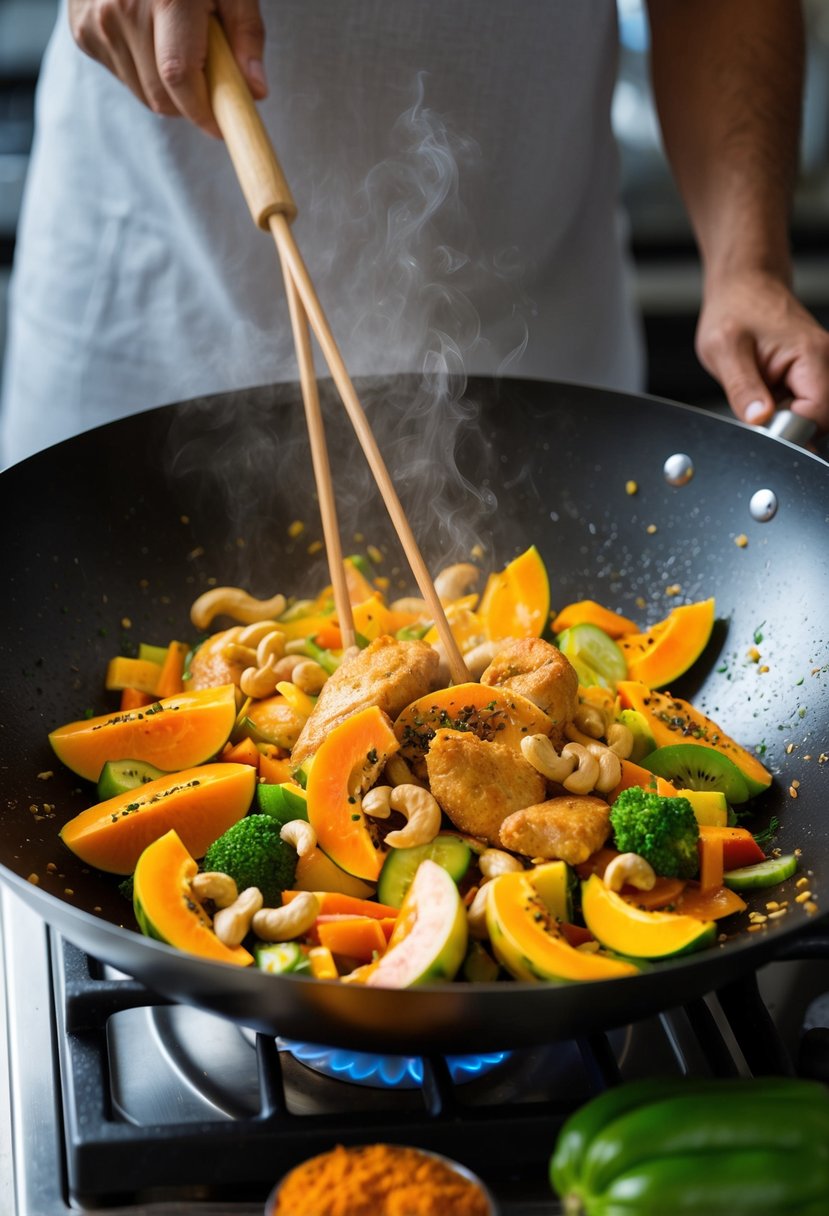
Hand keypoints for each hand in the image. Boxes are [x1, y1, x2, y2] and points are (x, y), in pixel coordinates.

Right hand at [68, 0, 266, 136]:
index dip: (203, 112)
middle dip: (190, 104)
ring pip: (143, 93)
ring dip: (168, 89)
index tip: (223, 125)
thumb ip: (246, 35)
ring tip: (178, 45)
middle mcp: (123, 9)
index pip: (180, 77)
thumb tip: (255, 91)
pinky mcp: (83, 32)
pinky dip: (144, 72)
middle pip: (161, 95)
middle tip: (209, 81)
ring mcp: (97, 22)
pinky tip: (151, 38)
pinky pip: (123, 76)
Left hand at [695, 271, 828, 432]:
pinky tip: (768, 392)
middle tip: (758, 408)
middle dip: (789, 427)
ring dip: (787, 418)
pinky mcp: (814, 373)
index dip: (788, 430)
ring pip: (815, 417)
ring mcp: (823, 368)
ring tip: (762, 394)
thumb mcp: (725, 350)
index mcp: (812, 356)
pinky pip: (807, 407)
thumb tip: (759, 419)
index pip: (817, 416)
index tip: (762, 421)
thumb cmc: (734, 309)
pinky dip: (786, 409)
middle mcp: (826, 361)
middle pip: (822, 421)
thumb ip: (742, 388)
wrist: (744, 286)